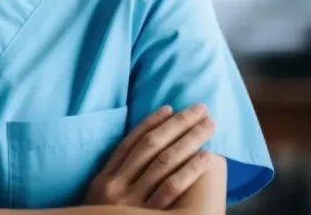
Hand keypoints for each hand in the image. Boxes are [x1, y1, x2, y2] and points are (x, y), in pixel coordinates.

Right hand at [86, 104, 214, 209]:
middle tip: (201, 109)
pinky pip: (172, 188)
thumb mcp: (102, 202)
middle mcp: (116, 187)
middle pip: (150, 147)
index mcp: (103, 180)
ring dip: (189, 140)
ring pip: (163, 163)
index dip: (150, 123)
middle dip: (177, 125)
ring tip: (209, 126)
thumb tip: (141, 157)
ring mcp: (132, 202)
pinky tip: (206, 156)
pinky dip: (190, 169)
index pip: (129, 144)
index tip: (171, 107)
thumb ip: (117, 181)